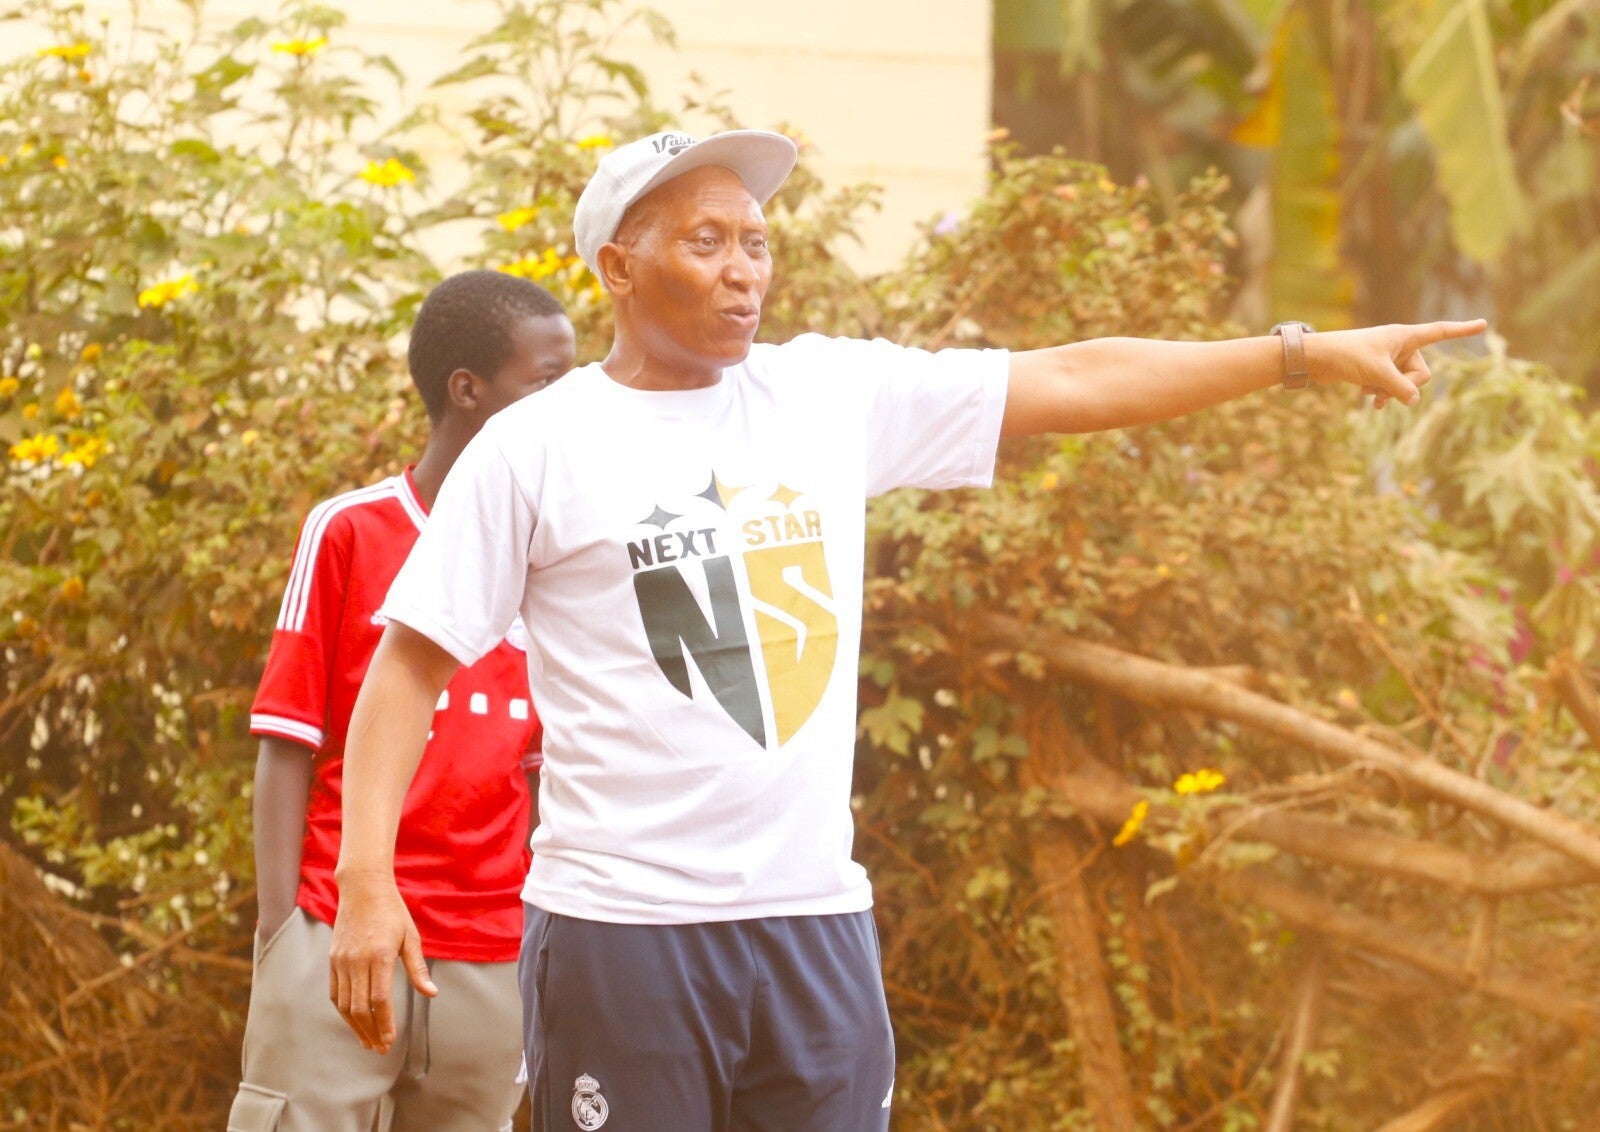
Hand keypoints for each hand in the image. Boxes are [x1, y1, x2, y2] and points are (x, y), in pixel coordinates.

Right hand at [328, 871, 436, 1053]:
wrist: (362, 889)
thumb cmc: (393, 912)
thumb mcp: (411, 936)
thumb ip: (418, 968)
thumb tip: (431, 994)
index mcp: (380, 956)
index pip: (380, 1000)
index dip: (385, 1024)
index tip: (390, 1041)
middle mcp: (357, 961)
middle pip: (360, 1007)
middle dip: (371, 1032)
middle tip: (381, 1049)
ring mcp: (342, 961)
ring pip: (345, 1004)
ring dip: (356, 1026)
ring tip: (368, 1042)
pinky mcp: (333, 960)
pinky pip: (335, 992)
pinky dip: (343, 1011)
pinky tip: (354, 1021)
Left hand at [1307, 319, 1486, 408]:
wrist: (1317, 359)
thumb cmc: (1346, 356)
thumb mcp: (1377, 373)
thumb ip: (1400, 387)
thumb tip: (1414, 402)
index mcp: (1404, 336)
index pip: (1440, 332)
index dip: (1462, 330)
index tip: (1483, 324)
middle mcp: (1400, 346)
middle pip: (1422, 373)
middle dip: (1405, 385)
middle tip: (1381, 386)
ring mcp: (1389, 359)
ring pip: (1405, 384)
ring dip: (1389, 391)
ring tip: (1368, 390)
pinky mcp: (1377, 370)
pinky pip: (1392, 387)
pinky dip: (1381, 393)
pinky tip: (1367, 399)